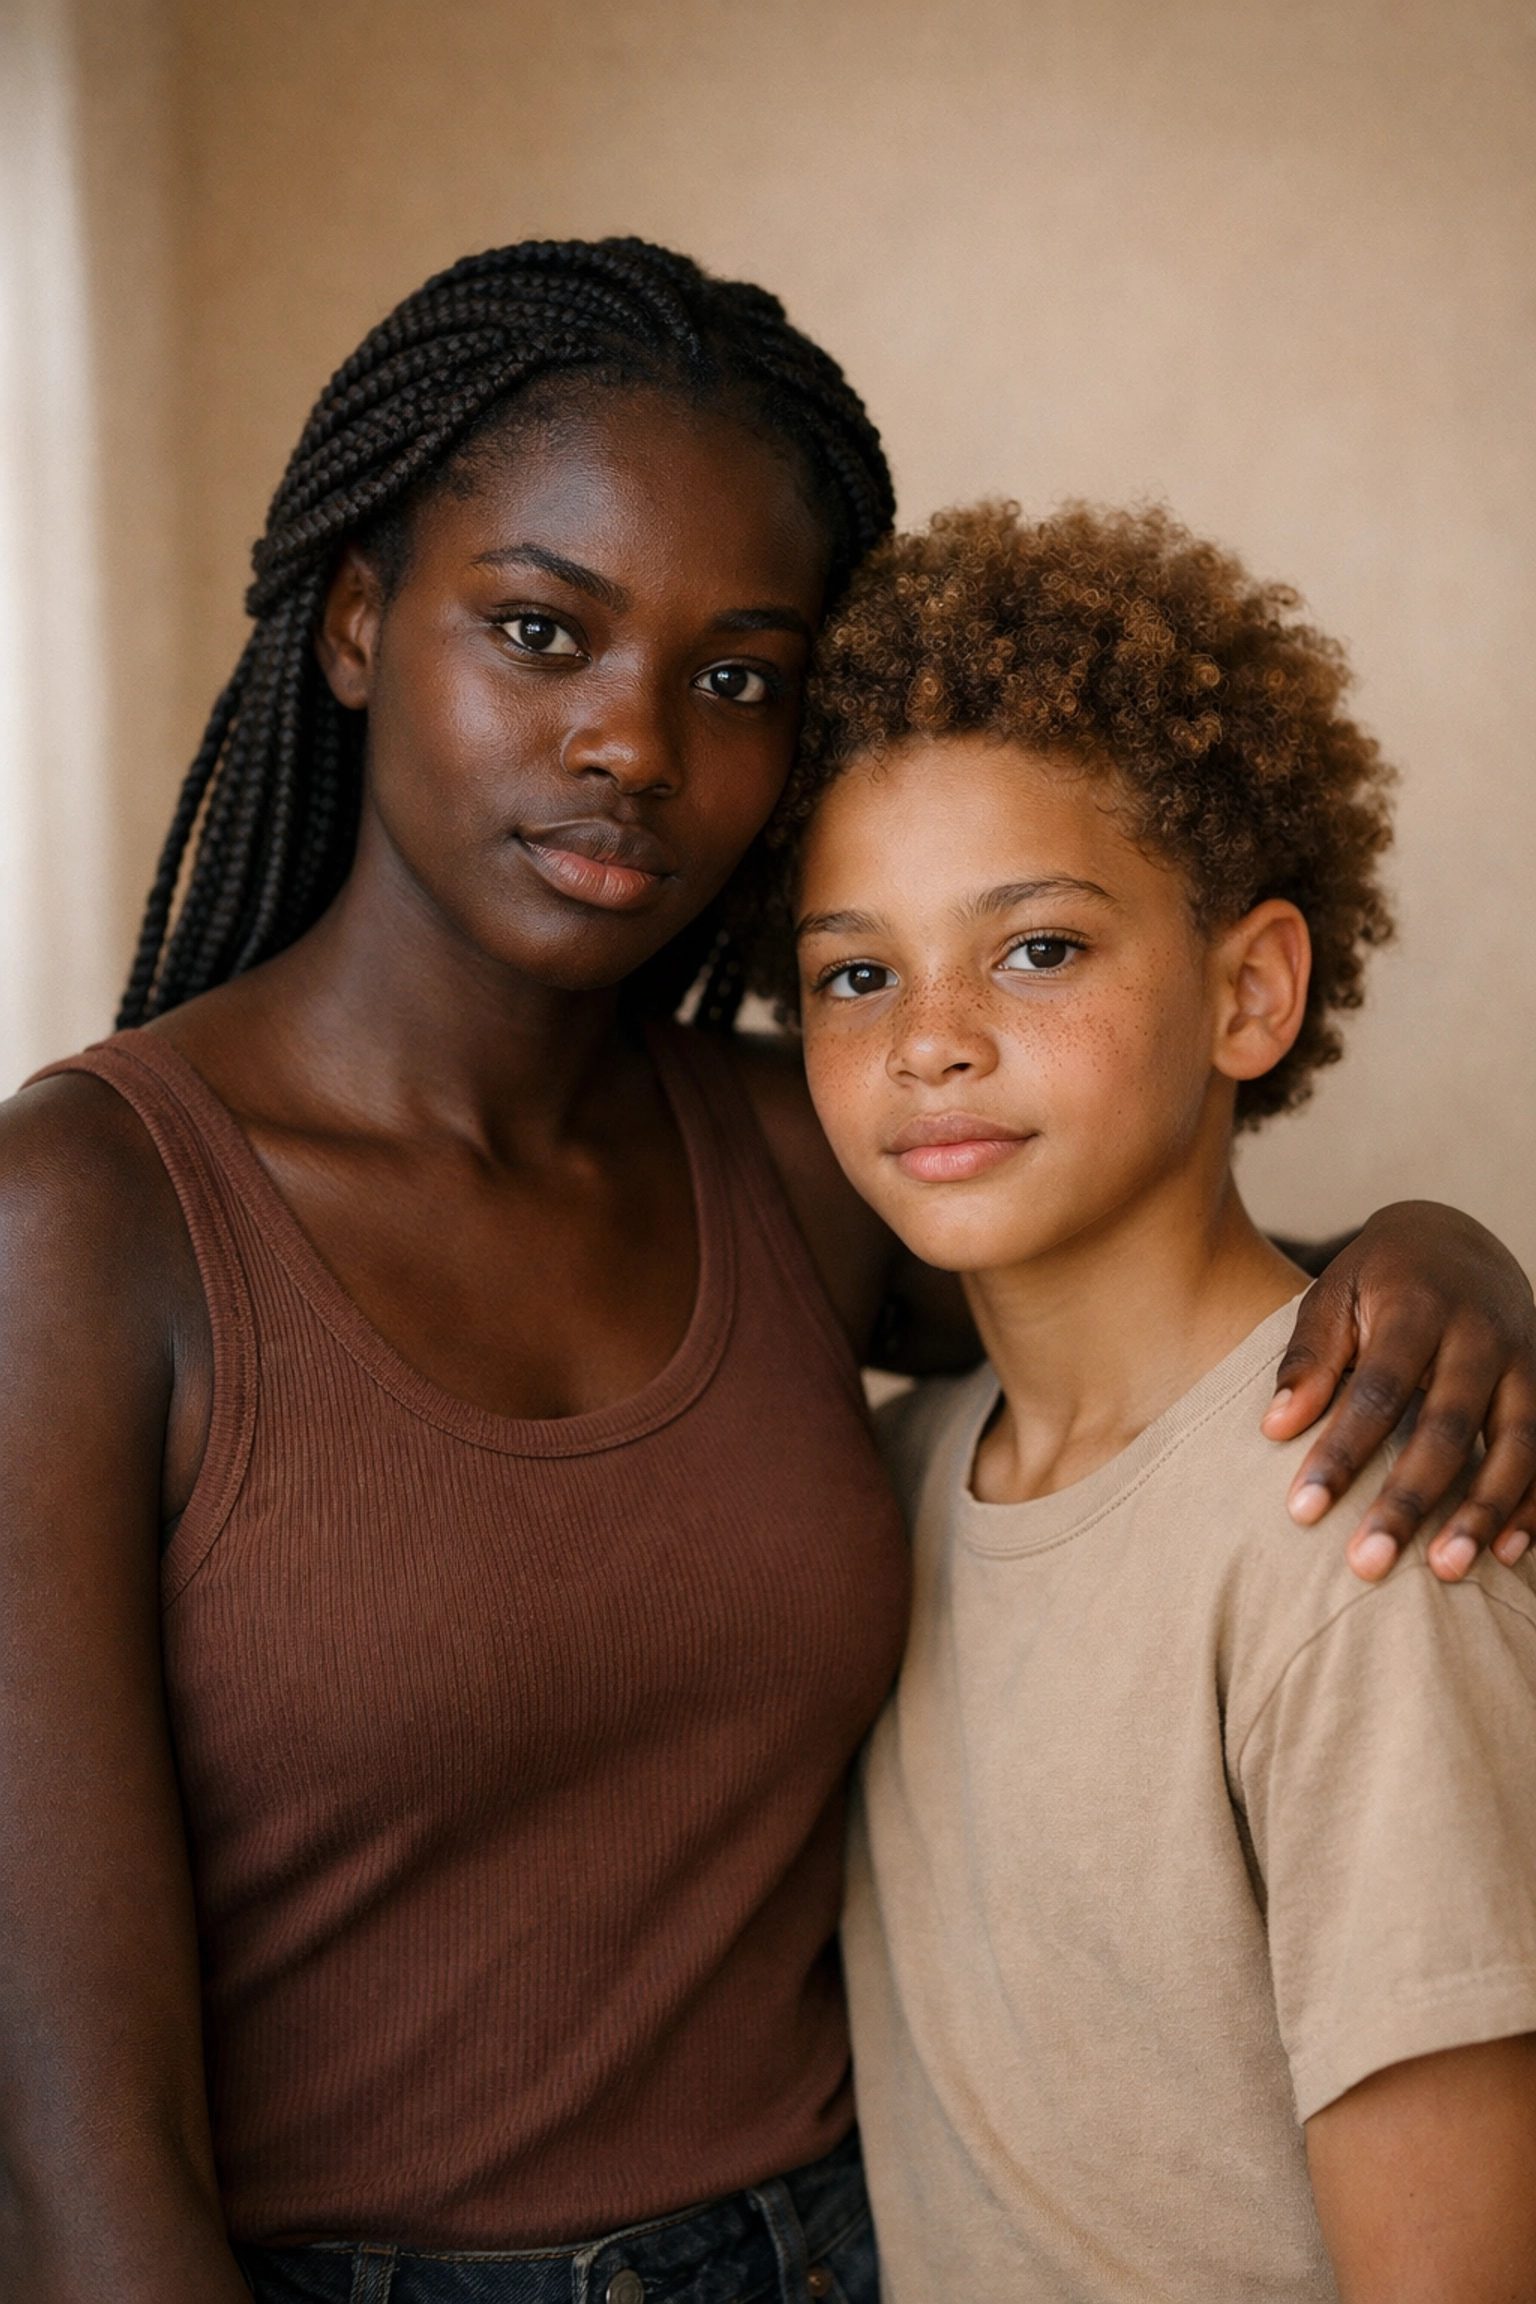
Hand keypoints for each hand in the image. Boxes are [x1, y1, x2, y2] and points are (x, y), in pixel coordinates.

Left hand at [1261, 1203, 1535, 1582]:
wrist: (1459, 1236)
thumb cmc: (1380, 1278)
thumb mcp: (1334, 1293)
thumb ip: (1309, 1356)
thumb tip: (1275, 1426)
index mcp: (1420, 1304)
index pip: (1378, 1388)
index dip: (1341, 1451)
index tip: (1302, 1510)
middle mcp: (1482, 1333)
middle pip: (1448, 1426)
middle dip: (1409, 1499)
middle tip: (1368, 1562)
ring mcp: (1526, 1361)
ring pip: (1516, 1445)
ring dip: (1482, 1513)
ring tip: (1444, 1571)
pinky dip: (1532, 1506)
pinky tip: (1504, 1554)